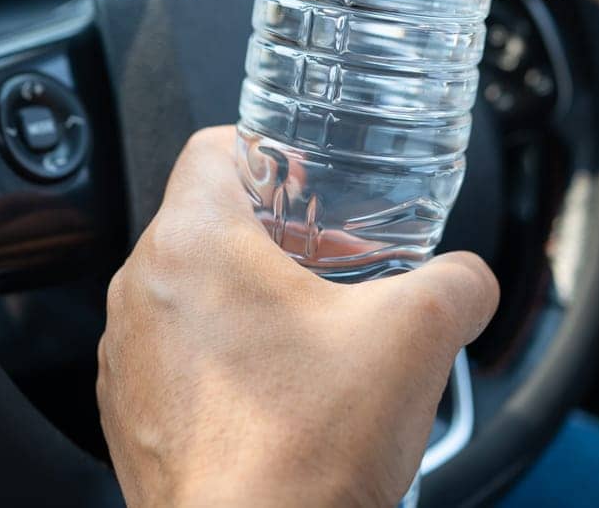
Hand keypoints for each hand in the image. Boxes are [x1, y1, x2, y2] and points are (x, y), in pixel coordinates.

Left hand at [97, 126, 499, 506]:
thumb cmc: (305, 452)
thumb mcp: (417, 337)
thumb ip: (458, 282)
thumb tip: (470, 279)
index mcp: (192, 244)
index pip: (213, 147)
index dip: (271, 149)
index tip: (310, 176)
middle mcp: (140, 294)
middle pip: (208, 225)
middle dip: (279, 239)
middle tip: (337, 266)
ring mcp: (127, 361)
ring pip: (191, 295)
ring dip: (252, 302)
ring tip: (317, 337)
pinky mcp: (132, 419)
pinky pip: (178, 360)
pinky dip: (226, 361)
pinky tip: (284, 395)